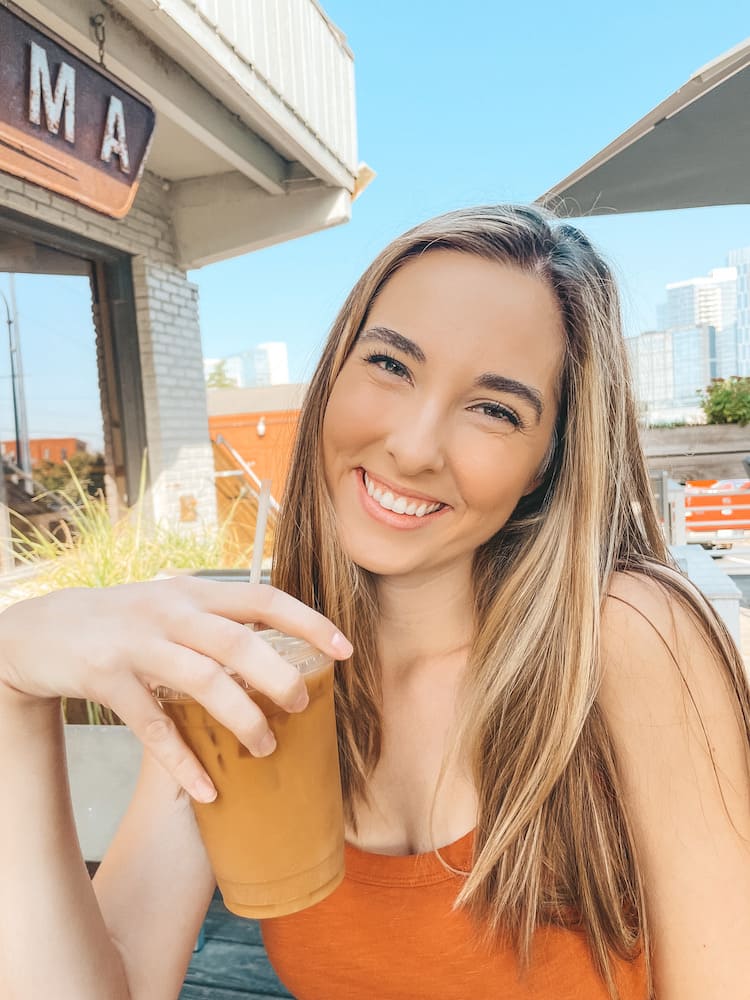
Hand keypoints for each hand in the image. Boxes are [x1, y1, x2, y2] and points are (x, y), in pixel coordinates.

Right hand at [0, 578, 352, 801]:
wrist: (42, 629)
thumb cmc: (122, 619)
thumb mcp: (169, 602)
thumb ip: (216, 616)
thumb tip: (277, 643)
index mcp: (195, 592)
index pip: (263, 598)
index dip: (309, 622)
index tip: (345, 649)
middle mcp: (170, 612)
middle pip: (237, 641)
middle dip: (278, 676)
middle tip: (302, 705)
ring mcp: (137, 644)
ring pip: (202, 682)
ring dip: (240, 718)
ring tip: (266, 747)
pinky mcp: (106, 679)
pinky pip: (152, 728)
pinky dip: (182, 762)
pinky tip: (207, 790)